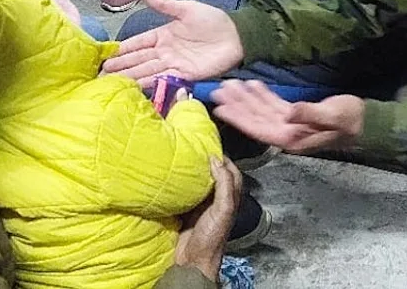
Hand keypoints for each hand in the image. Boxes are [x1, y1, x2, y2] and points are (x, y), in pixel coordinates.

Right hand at [100, 0, 243, 87]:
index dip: (121, 49)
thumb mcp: (186, 9)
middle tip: (100, 74)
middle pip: (138, 60)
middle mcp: (165, 52)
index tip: (104, 55)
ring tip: (112, 83)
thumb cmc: (213, 20)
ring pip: (148, 71)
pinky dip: (151, 83)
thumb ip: (164, 5)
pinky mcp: (186, 76)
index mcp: (162, 35)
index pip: (137, 43)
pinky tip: (137, 86)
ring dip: (131, 77)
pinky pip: (165, 79)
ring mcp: (174, 65)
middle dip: (120, 66)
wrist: (237, 35)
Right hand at [174, 157, 242, 280]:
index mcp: (230, 198)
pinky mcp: (189, 211)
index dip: (224, 158)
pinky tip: (174, 177)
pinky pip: (187, 192)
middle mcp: (218, 200)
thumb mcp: (223, 209)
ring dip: (195, 172)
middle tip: (195, 149)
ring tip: (184, 159)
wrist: (193, 260)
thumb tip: (216, 160)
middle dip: (208, 162)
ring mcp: (203, 205)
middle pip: (216, 175)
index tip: (210, 146)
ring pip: (201, 182)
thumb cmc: (212, 237)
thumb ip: (224, 185)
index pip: (231, 172)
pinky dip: (183, 184)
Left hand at [212, 80, 364, 152]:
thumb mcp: (332, 116)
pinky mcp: (296, 117)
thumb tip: (288, 112)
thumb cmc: (351, 120)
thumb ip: (309, 114)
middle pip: (255, 120)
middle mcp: (287, 134)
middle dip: (237, 106)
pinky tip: (253, 85)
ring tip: (230, 85)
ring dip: (246, 99)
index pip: (259, 129)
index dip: (239, 119)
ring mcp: (290, 126)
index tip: (221, 109)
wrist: (365, 123)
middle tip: (218, 91)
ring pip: (261, 113)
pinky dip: (262, 96)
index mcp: (292, 138)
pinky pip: (273, 107)